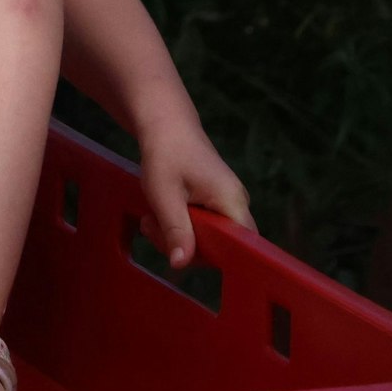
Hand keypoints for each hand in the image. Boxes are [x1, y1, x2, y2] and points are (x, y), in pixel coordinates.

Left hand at [138, 123, 254, 269]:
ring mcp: (226, 204)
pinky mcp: (214, 203)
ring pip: (206, 238)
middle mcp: (236, 204)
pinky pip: (200, 227)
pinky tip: (158, 215)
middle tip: (152, 228)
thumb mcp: (165, 195)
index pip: (241, 247)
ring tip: (150, 219)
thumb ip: (176, 230)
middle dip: (183, 245)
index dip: (213, 257)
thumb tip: (180, 264)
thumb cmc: (166, 154)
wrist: (165, 126)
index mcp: (232, 201)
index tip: (180, 250)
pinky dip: (178, 226)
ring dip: (175, 235)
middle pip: (220, 246)